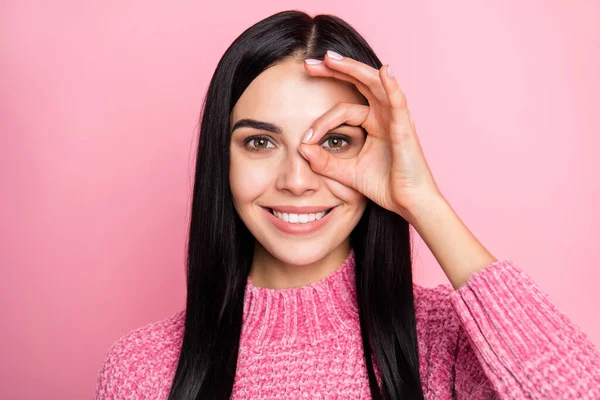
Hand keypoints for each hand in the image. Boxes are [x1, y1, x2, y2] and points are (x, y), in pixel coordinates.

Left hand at [299, 50, 442, 221]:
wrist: (409, 203)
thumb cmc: (385, 186)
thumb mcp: (346, 172)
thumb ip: (324, 161)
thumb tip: (301, 148)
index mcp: (373, 123)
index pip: (342, 109)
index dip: (320, 121)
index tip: (304, 138)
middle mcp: (384, 115)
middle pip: (359, 83)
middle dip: (334, 71)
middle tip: (309, 63)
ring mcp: (395, 119)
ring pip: (374, 84)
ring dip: (353, 69)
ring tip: (331, 58)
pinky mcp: (404, 129)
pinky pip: (398, 102)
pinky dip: (391, 86)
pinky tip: (383, 71)